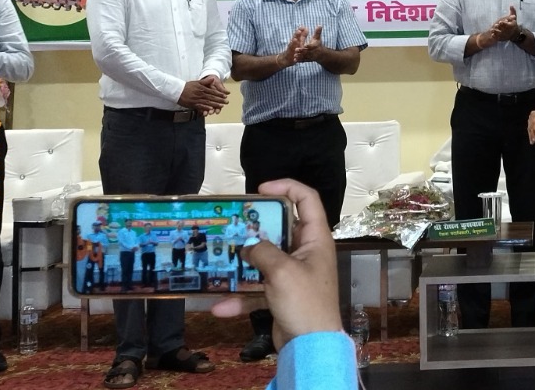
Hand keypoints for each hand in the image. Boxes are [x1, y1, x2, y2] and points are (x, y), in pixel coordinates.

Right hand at [178, 75, 228, 113]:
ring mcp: (197, 99)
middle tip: (226, 102)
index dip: (220, 94)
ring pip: (208, 102)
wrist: (178, 90)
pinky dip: (206, 107)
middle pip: (212, 97)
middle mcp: (201, 94)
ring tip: (221, 106)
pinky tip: (211, 109)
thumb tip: (213, 79)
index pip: (213, 91)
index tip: (225, 96)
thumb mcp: (197, 82)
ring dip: (215, 104)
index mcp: (202, 88)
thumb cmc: (188, 86)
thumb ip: (205, 81)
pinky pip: (201, 106)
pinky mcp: (193, 104)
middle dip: (220, 100)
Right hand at [211, 179, 341, 351]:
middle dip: (254, 226)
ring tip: (219, 257)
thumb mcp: (282, 271)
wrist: (311, 347)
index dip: (286, 187)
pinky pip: (258, 288)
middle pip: (280, 228)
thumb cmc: (305, 303)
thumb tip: (248, 246)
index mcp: (315, 239)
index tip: (260, 189)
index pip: (307, 200)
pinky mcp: (282, 294)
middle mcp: (306, 252)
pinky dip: (240, 297)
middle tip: (232, 223)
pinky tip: (220, 306)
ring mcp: (293, 273)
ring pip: (265, 258)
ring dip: (243, 261)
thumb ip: (262, 251)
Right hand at [283, 27, 308, 65]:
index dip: (300, 31)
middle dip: (296, 35)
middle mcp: (292, 44)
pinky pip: (291, 54)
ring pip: (291, 46)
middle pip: (294, 39)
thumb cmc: (294, 49)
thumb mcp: (299, 42)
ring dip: (293, 43)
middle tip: (299, 31)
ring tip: (295, 39)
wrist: (286, 59)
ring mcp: (290, 50)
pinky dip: (292, 53)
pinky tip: (294, 52)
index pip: (297, 35)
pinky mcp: (289, 56)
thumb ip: (303, 35)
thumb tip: (306, 28)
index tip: (303, 27)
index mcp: (295, 41)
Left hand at [292, 26, 324, 64]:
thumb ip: (318, 32)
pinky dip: (299, 60)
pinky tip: (294, 60)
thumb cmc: (318, 44)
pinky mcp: (308, 60)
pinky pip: (303, 60)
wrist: (321, 54)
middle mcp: (313, 52)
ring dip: (299, 56)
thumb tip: (320, 25)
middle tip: (295, 50)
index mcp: (315, 46)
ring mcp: (310, 57)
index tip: (303, 45)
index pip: (311, 46)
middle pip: (307, 52)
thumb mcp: (318, 38)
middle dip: (301, 51)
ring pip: (304, 57)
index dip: (307, 46)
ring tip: (294, 55)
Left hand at [488, 6, 519, 42]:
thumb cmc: (513, 25)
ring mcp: (505, 35)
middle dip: (500, 27)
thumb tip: (511, 5)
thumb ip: (512, 12)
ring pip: (501, 34)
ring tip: (492, 30)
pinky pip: (499, 38)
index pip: (508, 25)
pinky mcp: (502, 39)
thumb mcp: (514, 18)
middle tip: (495, 25)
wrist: (515, 34)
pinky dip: (495, 37)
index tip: (500, 22)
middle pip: (504, 29)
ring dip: (496, 32)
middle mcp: (509, 31)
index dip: (504, 23)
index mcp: (512, 26)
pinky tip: (492, 35)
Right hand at [527, 110, 534, 142]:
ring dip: (530, 134)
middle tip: (533, 141)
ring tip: (532, 141)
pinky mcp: (530, 120)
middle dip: (532, 134)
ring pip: (529, 127)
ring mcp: (530, 117)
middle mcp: (532, 115)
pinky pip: (530, 127)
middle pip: (531, 126)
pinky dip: (531, 132)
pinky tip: (531, 138)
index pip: (534, 122)